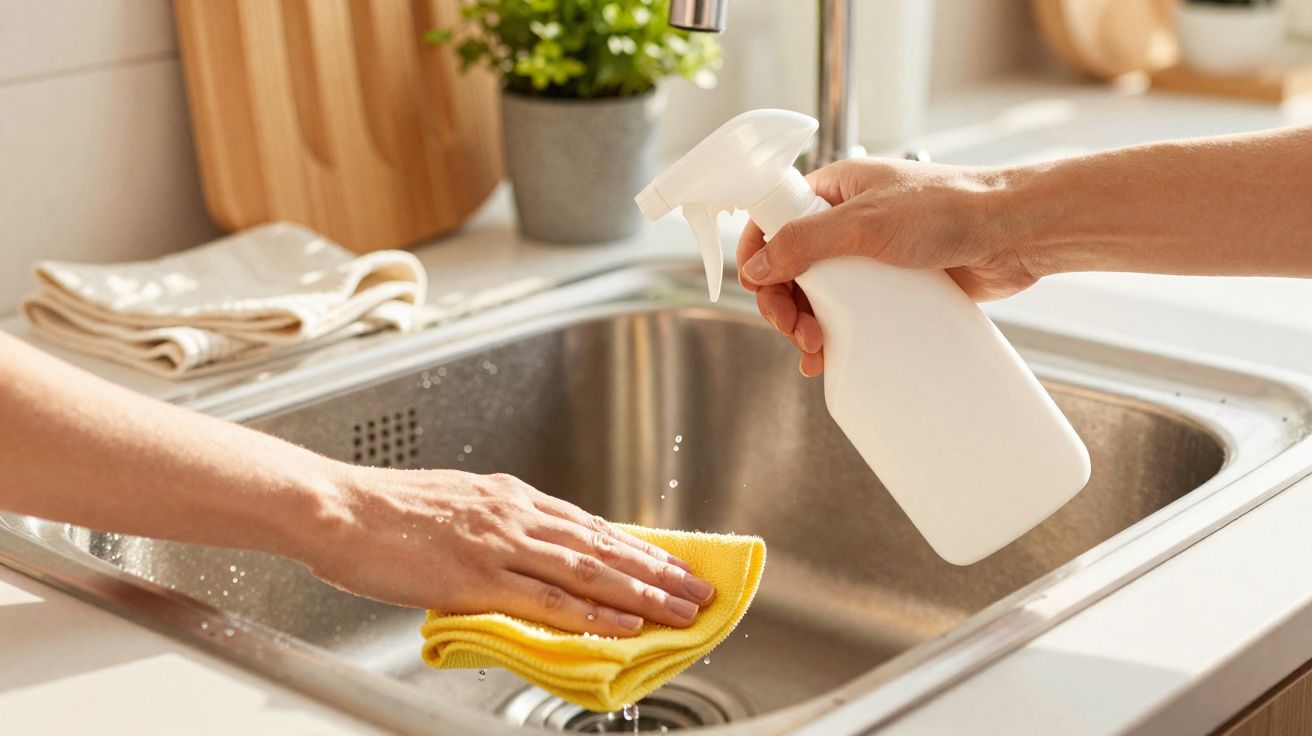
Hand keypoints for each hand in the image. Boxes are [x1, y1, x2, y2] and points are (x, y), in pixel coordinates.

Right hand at [299, 465, 714, 636]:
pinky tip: (626, 624)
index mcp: (510, 498)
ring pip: (590, 571)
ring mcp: (501, 545)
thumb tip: (523, 553)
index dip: (637, 546)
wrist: (337, 508)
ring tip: (683, 609)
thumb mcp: (455, 505)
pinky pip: (550, 600)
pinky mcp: (479, 577)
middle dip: (659, 570)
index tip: (671, 561)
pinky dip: (595, 613)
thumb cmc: (384, 512)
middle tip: (700, 589)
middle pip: (604, 545)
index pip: (591, 524)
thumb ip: (495, 527)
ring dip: (644, 592)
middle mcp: (516, 515)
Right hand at [735, 158, 1033, 375]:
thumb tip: (754, 265)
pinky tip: (828, 356)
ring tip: (816, 349)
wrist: (1014, 233)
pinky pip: (851, 313)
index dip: (758, 256)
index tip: (759, 288)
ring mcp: (870, 255)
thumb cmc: (949, 209)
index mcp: (834, 191)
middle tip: (796, 330)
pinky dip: (834, 335)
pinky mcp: (893, 285)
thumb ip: (804, 242)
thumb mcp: (864, 223)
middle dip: (784, 304)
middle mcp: (847, 222)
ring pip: (818, 296)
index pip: (773, 220)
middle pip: (791, 267)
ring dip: (806, 325)